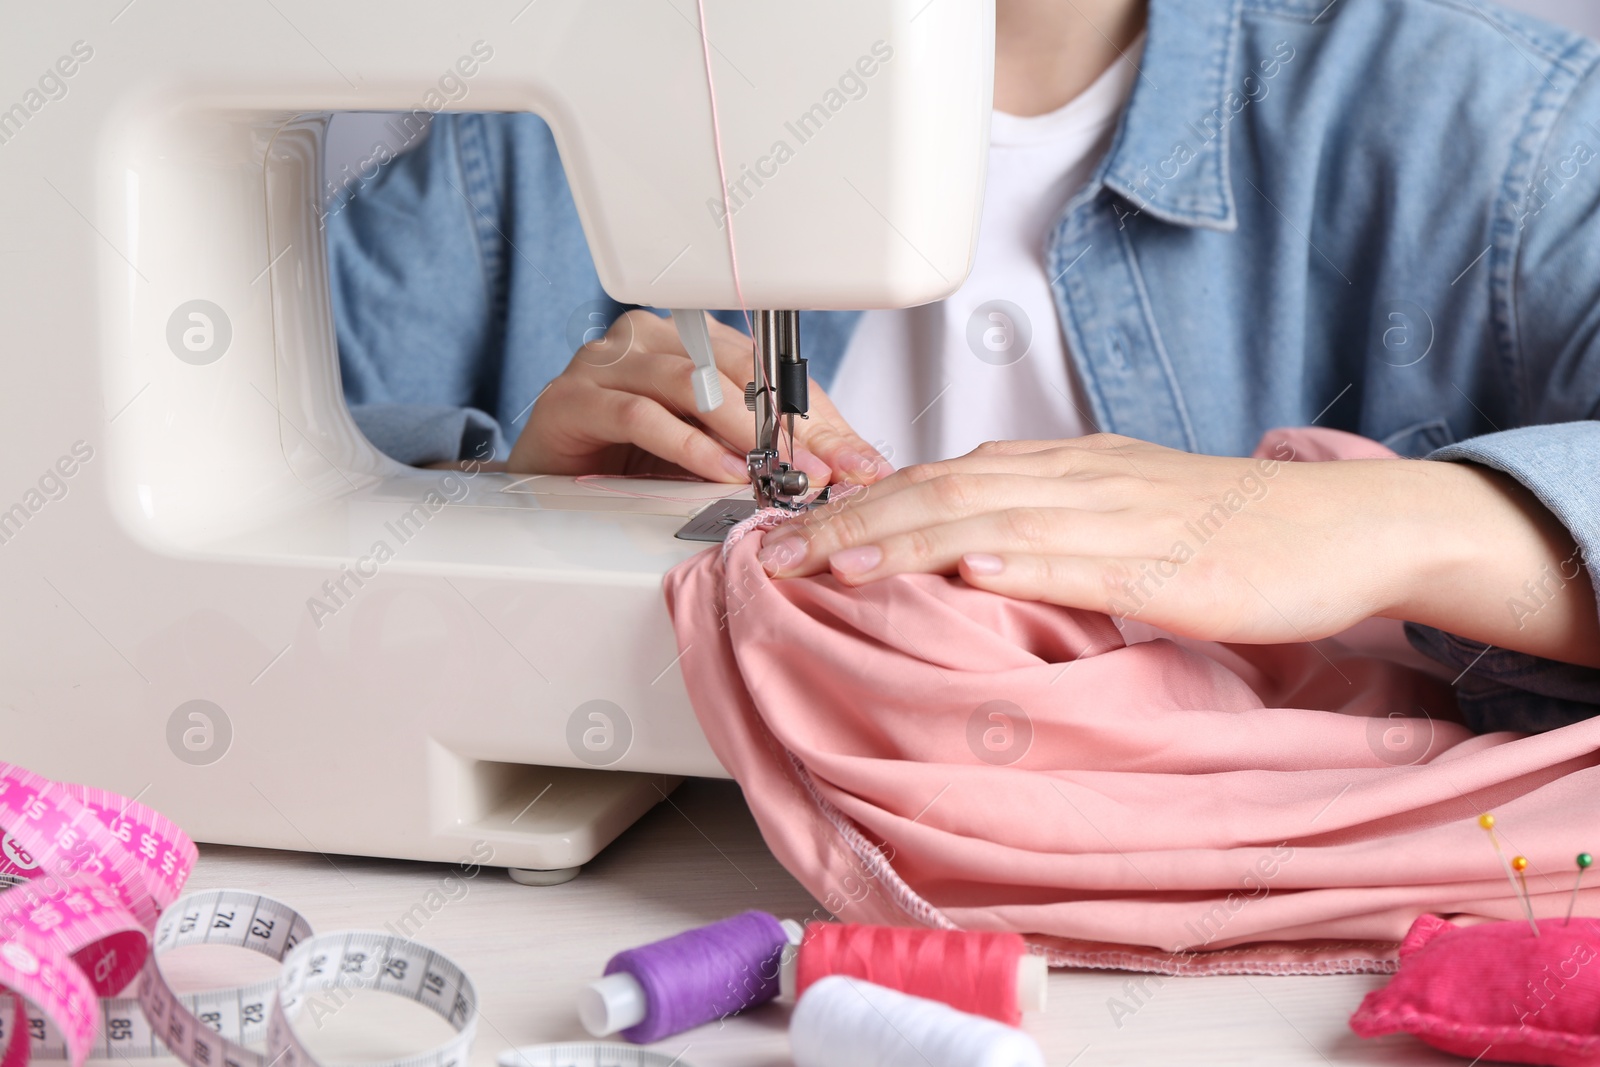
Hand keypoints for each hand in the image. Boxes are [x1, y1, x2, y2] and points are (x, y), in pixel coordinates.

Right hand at [507, 310, 891, 485]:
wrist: (544, 487)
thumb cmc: (626, 466)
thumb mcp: (713, 457)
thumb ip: (771, 453)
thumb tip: (851, 469)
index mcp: (689, 342)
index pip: (769, 369)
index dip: (818, 417)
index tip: (859, 461)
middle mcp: (648, 340)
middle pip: (735, 370)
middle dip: (789, 426)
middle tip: (826, 470)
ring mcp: (606, 364)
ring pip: (689, 384)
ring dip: (739, 431)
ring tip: (770, 469)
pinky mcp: (573, 399)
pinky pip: (639, 414)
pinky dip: (684, 445)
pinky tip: (716, 469)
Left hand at [754, 434, 1599, 665]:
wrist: (1339, 526)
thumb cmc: (1226, 522)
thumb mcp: (1115, 506)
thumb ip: (1037, 515)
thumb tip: (954, 542)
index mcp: (1062, 467)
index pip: (939, 475)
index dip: (859, 500)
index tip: (791, 528)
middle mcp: (1079, 479)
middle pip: (947, 489)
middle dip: (855, 519)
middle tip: (778, 552)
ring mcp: (1124, 518)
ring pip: (999, 518)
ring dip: (912, 538)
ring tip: (840, 559)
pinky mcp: (1172, 565)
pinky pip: (1087, 560)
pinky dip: (1025, 563)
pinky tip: (973, 570)